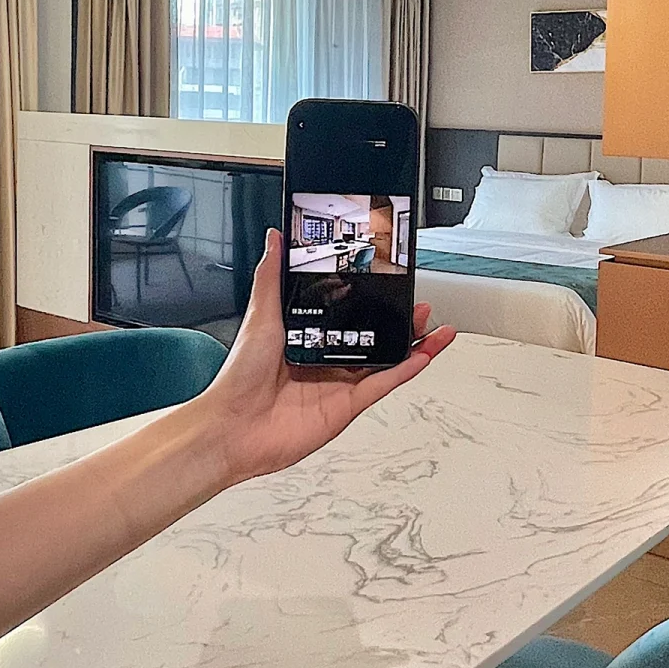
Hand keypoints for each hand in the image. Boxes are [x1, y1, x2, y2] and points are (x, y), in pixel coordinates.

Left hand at [199, 229, 454, 484]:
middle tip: (418, 305)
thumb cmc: (239, 377)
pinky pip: (383, 384)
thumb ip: (271, 277)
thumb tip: (274, 240)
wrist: (234, 427)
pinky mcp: (347, 406)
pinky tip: (423, 356)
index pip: (347, 315)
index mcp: (305, 338)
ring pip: (386, 360)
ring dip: (412, 345)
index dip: (371, 301)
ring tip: (434, 328)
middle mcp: (324, 361)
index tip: (389, 284)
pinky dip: (405, 370)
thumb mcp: (260, 315)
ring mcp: (337, 384)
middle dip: (399, 321)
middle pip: (373, 338)